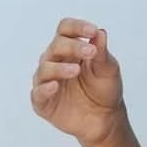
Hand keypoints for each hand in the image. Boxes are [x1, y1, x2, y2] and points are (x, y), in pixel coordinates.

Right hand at [31, 17, 125, 146]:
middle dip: (72, 47)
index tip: (92, 31)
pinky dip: (44, 89)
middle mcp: (55, 61)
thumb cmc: (104, 90)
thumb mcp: (108, 70)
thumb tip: (100, 32)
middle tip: (90, 52)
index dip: (76, 27)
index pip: (65, 30)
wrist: (106, 119)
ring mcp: (47, 81)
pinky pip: (38, 93)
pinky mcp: (44, 102)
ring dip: (60, 68)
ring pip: (45, 68)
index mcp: (70, 49)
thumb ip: (102, 52)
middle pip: (55, 46)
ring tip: (76, 70)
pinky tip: (55, 86)